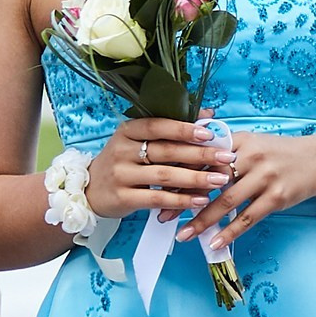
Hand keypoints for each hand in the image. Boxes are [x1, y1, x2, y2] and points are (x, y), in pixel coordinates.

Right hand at [87, 114, 229, 224]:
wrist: (89, 190)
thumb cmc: (124, 162)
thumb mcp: (138, 141)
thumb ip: (171, 130)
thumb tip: (209, 115)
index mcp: (127, 131)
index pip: (158, 125)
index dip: (184, 128)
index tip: (209, 132)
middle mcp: (122, 150)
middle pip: (166, 151)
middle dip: (200, 154)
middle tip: (226, 157)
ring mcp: (121, 175)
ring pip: (164, 175)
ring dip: (195, 178)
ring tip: (220, 179)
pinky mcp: (123, 198)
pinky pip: (157, 199)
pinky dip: (181, 200)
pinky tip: (200, 200)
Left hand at [175, 131, 315, 246]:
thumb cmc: (277, 154)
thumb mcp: (251, 142)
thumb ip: (222, 149)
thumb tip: (185, 163)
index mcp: (240, 140)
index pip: (203, 156)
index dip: (180, 172)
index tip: (159, 188)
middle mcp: (251, 156)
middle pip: (210, 180)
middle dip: (184, 199)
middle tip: (163, 216)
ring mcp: (265, 177)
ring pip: (226, 202)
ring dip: (202, 221)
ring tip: (183, 235)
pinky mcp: (276, 197)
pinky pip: (247, 218)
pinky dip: (229, 232)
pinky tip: (214, 242)